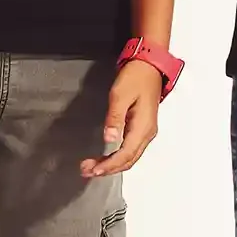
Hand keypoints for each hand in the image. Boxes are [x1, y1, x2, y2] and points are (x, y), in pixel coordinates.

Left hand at [92, 58, 164, 175]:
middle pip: (129, 160)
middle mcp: (147, 133)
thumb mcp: (120, 95)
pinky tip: (107, 157)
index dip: (109, 166)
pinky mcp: (143, 127)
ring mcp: (147, 131)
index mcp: (143, 127)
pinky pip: (131, 149)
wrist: (150, 65)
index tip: (92, 170)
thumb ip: (114, 118)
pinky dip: (118, 157)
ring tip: (93, 167)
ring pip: (130, 157)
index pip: (125, 155)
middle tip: (87, 171)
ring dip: (113, 165)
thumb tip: (109, 139)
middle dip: (108, 169)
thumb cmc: (135, 77)